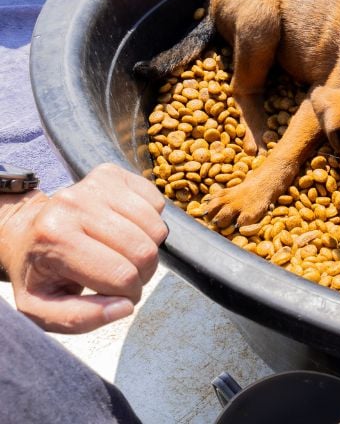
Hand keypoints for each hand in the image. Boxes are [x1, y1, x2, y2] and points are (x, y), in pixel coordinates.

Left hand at [0, 163, 166, 333]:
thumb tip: (124, 307)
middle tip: (122, 276)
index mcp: (55, 239)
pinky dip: (149, 222)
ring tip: (124, 253)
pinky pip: (157, 203)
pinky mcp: (113, 173)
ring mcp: (95, 185)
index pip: (122, 276)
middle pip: (144, 251)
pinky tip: (125, 228)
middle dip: (143, 274)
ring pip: (157, 228)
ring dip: (149, 248)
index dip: (128, 295)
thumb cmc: (40, 272)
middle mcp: (75, 204)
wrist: (28, 232)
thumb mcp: (42, 309)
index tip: (115, 296)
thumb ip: (79, 319)